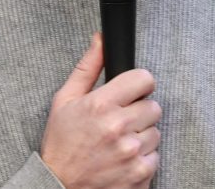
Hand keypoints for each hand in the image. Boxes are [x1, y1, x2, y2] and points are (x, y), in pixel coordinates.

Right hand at [41, 33, 161, 188]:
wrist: (58, 188)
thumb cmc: (61, 145)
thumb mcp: (65, 101)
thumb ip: (88, 67)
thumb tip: (101, 39)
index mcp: (101, 105)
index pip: (144, 79)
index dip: (138, 85)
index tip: (131, 93)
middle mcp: (118, 127)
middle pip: (153, 106)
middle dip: (138, 112)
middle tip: (119, 123)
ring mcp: (131, 151)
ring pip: (156, 131)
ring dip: (141, 136)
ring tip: (117, 144)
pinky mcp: (140, 172)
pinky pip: (155, 155)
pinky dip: (142, 158)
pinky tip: (122, 160)